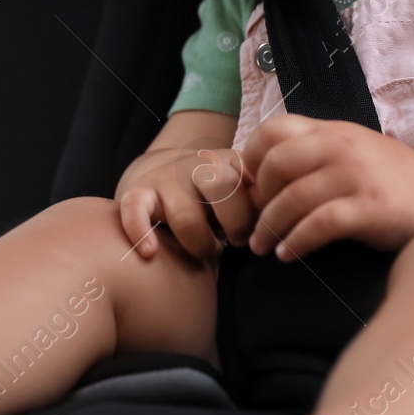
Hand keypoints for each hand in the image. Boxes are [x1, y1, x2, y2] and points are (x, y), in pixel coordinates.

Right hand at [115, 138, 258, 263]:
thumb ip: (262, 200)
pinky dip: (141, 233)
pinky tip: (150, 252)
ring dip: (200, 244)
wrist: (161, 169)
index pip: (258, 183)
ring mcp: (165, 178)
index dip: (264, 215)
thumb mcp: (242, 188)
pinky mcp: (137, 193)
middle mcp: (197, 164)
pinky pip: (134, 211)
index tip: (263, 231)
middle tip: (237, 240)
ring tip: (207, 249)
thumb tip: (278, 220)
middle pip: (224, 188)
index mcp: (230, 161)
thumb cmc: (212, 195)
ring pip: (186, 217)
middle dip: (236, 224)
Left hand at [241, 113, 413, 260]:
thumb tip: (253, 178)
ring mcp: (356, 175)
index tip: (250, 187)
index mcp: (329, 130)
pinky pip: (320, 224)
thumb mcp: (344, 149)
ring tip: (263, 246)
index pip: (273, 129)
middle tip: (256, 221)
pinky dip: (297, 242)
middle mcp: (340, 146)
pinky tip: (288, 255)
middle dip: (258, 198)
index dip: (251, 157)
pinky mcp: (371, 207)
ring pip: (293, 198)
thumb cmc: (381, 174)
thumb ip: (307, 154)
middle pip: (276, 164)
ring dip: (270, 227)